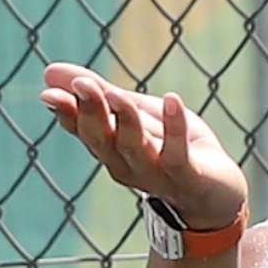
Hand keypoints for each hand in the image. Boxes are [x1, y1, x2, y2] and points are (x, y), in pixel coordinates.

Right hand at [40, 63, 247, 231]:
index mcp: (110, 149)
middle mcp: (126, 165)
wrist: (218, 195)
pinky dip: (174, 128)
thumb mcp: (137, 115)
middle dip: (91, 112)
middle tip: (83, 84)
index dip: (66, 112)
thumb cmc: (172, 149)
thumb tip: (49, 72)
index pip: (82, 130)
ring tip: (118, 95)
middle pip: (102, 140)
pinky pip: (177, 155)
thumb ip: (101, 94)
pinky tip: (172, 99)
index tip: (49, 91)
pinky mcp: (188, 178)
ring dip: (125, 121)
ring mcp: (156, 174)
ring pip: (134, 148)